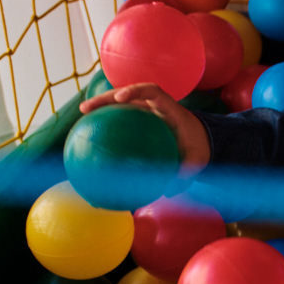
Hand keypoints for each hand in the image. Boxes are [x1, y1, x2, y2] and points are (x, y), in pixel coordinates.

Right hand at [80, 83, 210, 175]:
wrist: (202, 140)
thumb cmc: (199, 148)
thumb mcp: (196, 160)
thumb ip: (185, 173)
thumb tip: (169, 192)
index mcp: (170, 108)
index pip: (152, 91)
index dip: (136, 90)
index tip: (121, 99)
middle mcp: (155, 105)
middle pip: (127, 93)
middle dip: (106, 98)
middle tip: (86, 108)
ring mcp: (146, 110)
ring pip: (120, 104)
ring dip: (100, 107)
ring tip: (81, 115)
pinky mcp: (140, 119)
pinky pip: (122, 118)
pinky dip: (108, 124)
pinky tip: (93, 138)